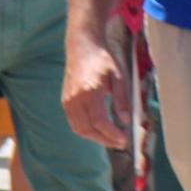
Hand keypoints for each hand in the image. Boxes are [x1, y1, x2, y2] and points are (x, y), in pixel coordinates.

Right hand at [63, 31, 127, 150]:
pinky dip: (86, 131)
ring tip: (110, 139)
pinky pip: (74, 123)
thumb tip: (125, 121)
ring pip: (79, 129)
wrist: (82, 47)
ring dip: (95, 137)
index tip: (124, 140)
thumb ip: (122, 99)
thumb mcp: (119, 76)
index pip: (99, 121)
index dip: (111, 134)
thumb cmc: (103, 60)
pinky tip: (98, 131)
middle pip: (88, 129)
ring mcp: (68, 100)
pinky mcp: (65, 101)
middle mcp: (76, 97)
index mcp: (90, 90)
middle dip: (105, 140)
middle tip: (120, 143)